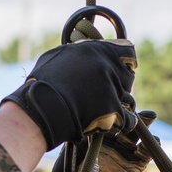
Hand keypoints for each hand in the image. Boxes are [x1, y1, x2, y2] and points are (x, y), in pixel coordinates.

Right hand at [1, 39, 137, 149]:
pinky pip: (128, 119)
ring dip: (121, 104)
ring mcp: (113, 89)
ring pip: (129, 99)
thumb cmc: (43, 82)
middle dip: (121, 84)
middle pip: (128, 77)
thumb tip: (81, 48)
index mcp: (98, 50)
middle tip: (109, 92)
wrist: (43, 108)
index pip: (128, 52)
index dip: (126, 61)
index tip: (125, 67)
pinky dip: (123, 122)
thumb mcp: (58, 56)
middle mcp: (108, 67)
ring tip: (107, 110)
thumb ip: (77, 52)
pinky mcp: (113, 111)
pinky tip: (115, 123)